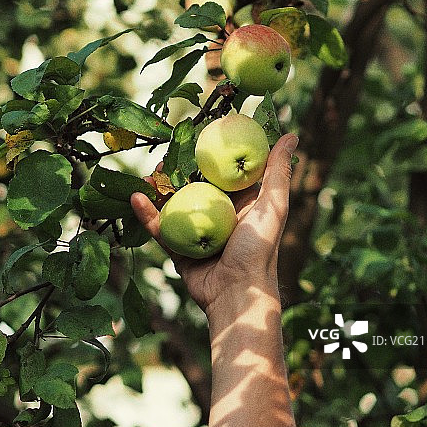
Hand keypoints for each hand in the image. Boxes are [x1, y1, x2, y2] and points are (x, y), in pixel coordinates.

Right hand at [130, 133, 297, 314]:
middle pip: (193, 184)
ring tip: (148, 174)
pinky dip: (146, 213)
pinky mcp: (179, 247)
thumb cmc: (259, 249)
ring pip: (172, 203)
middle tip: (165, 154)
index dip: (211, 154)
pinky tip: (135, 197)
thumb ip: (278, 172)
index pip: (223, 171)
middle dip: (177, 169)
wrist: (236, 293)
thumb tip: (291, 135)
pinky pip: (159, 226)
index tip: (198, 134)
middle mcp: (218, 214)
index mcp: (240, 202)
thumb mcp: (273, 206)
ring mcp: (197, 230)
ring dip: (158, 188)